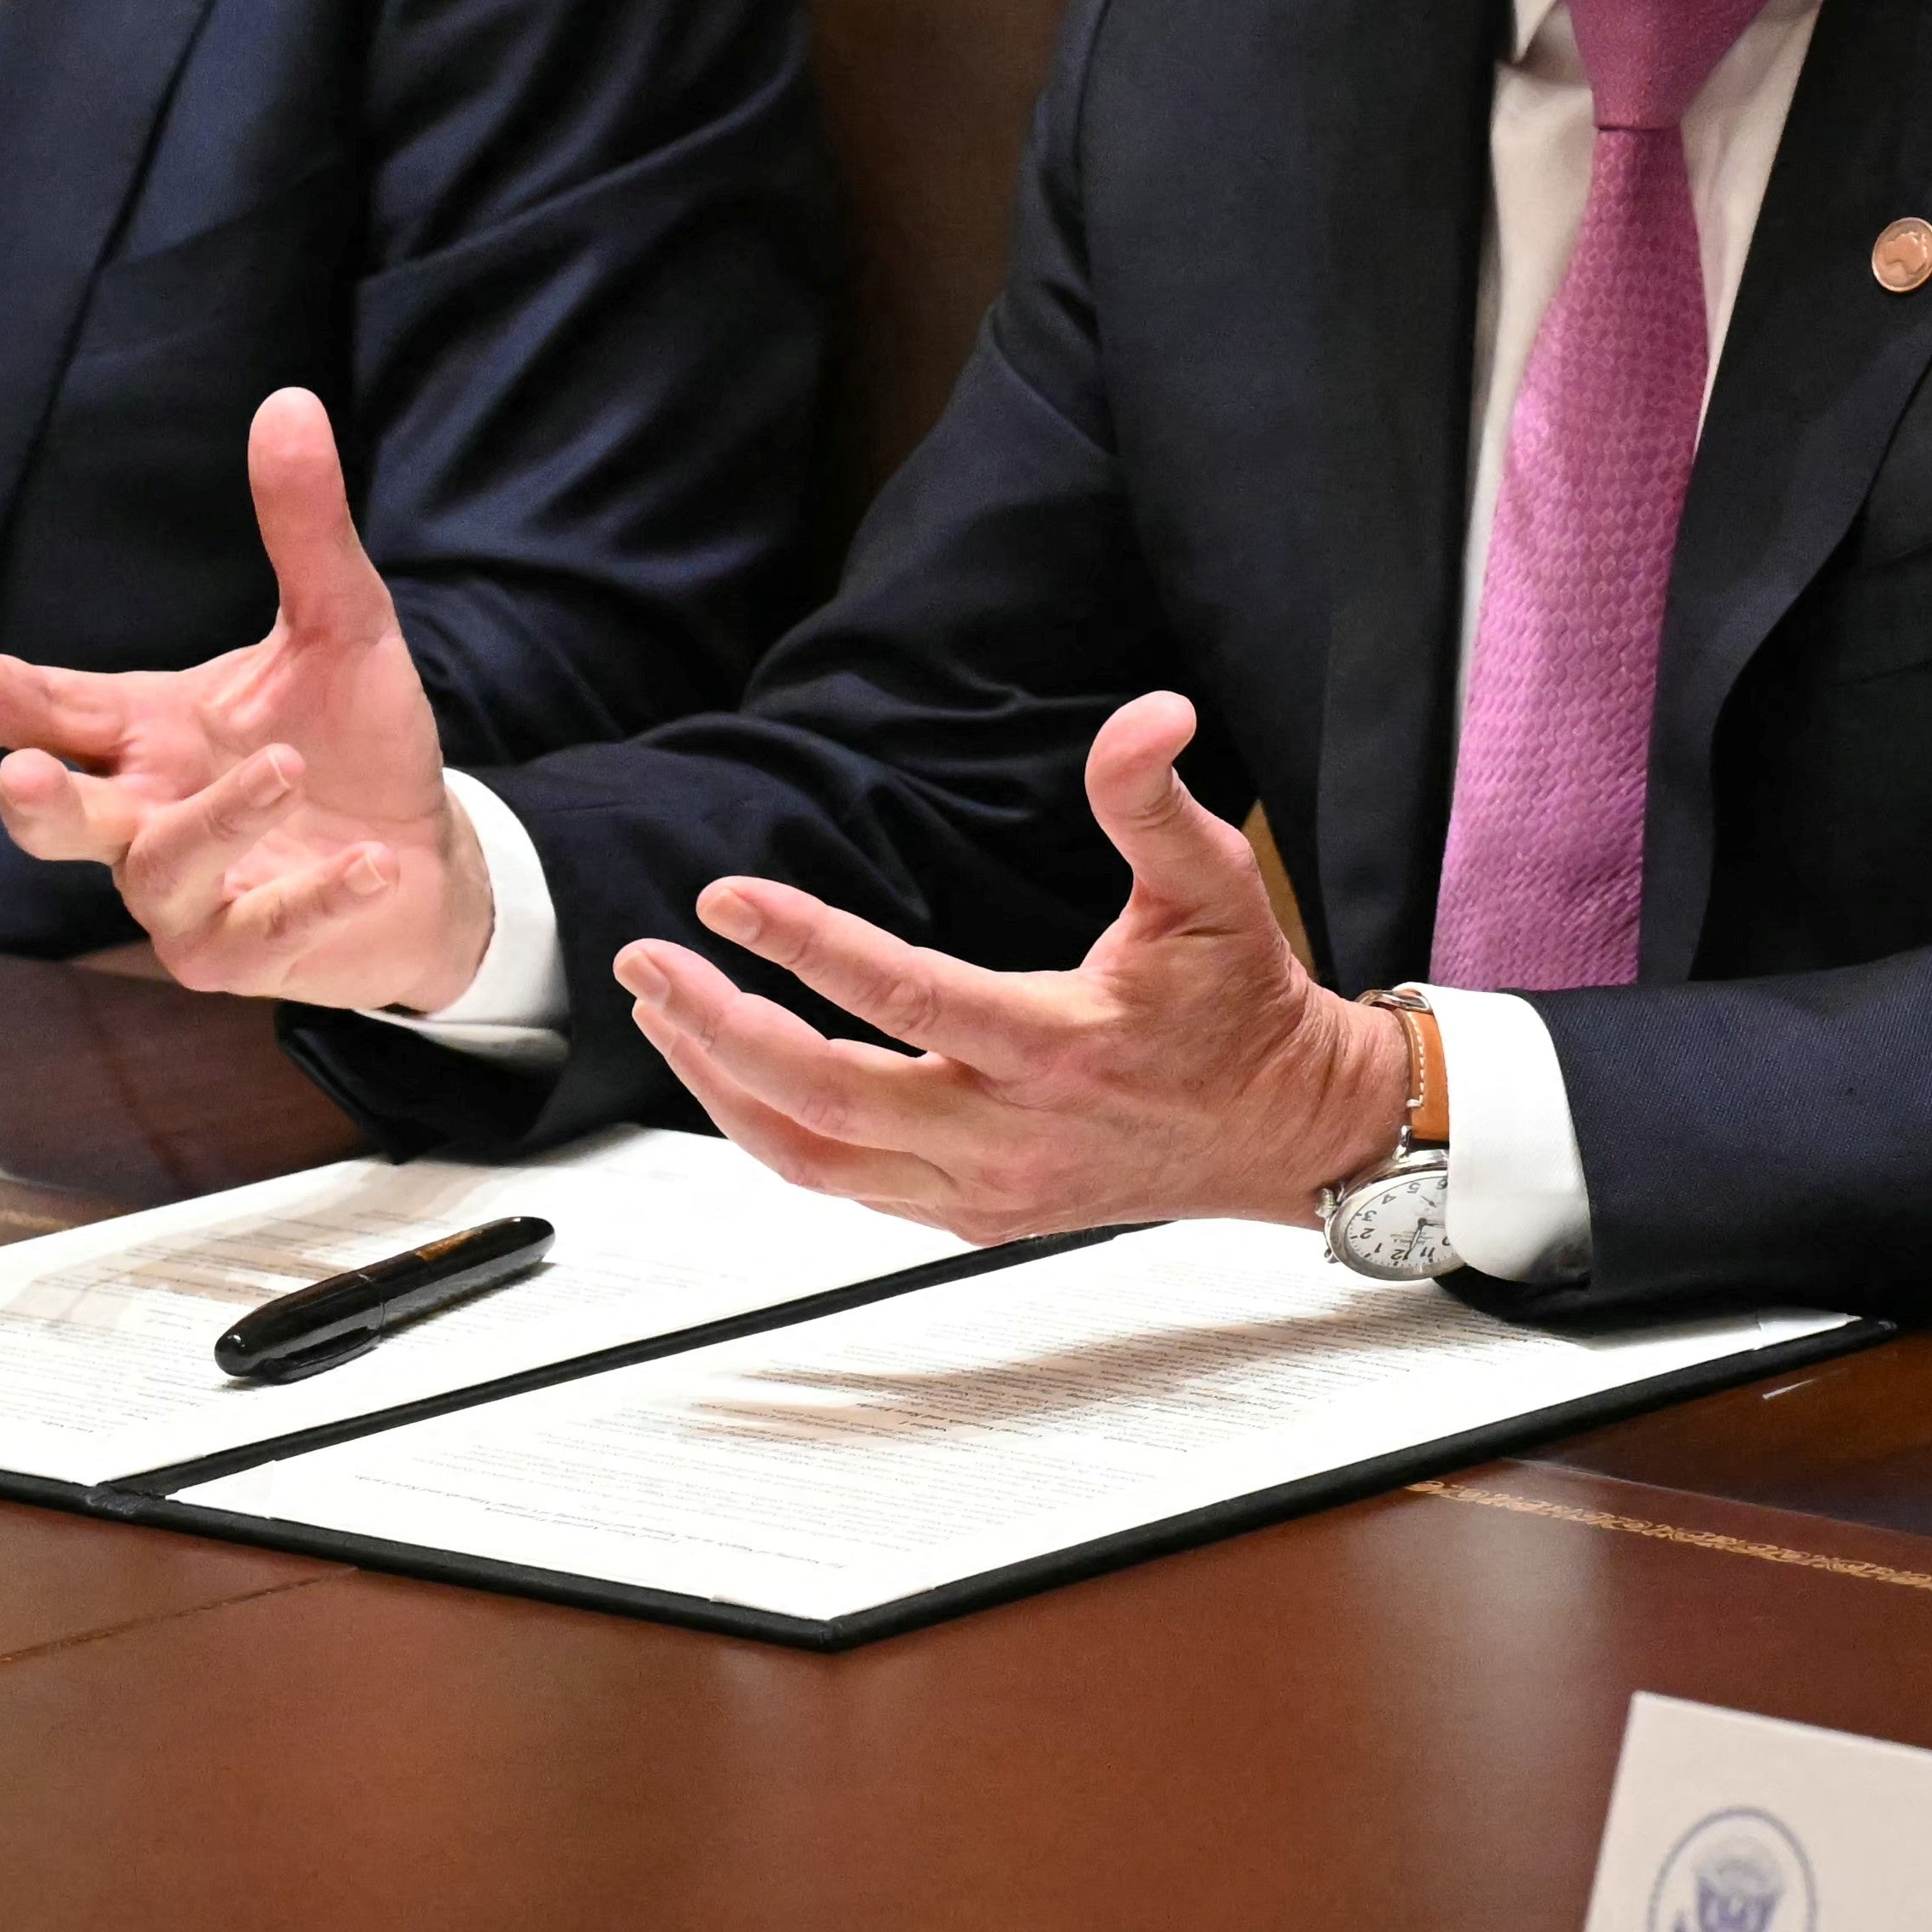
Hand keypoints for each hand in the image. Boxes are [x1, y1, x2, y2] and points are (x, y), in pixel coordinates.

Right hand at [0, 389, 483, 1008]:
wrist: (424, 859)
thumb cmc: (352, 744)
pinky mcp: (244, 954)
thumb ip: (305, 530)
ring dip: (217, 821)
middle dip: (34, 800)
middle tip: (25, 774)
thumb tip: (289, 402)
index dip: (2, 695)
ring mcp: (183, 895)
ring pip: (157, 871)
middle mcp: (142, 814)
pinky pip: (257, 933)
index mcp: (142, 731)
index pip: (55, 706)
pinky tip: (365, 861)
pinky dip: (308, 895)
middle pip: (55, 817)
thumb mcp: (340, 626)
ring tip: (283, 770)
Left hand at [615, 691, 1413, 1236]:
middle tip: (648, 963)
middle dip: (717, 1025)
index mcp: (1061, 1047)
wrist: (1283, 1133)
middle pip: (824, 1095)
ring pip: (812, 1156)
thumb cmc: (1243, 1007)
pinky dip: (771, 1132)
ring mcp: (985, 1187)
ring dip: (722, 1086)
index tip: (725, 898)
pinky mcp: (971, 1216)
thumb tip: (1146, 715)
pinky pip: (841, 1185)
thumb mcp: (1217, 887)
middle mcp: (1011, 1133)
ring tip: (667, 1014)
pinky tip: (732, 1076)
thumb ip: (1157, 801)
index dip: (805, 945)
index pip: (903, 997)